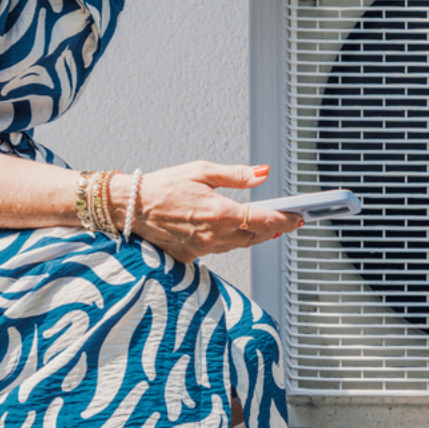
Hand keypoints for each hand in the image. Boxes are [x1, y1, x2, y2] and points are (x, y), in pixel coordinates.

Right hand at [130, 162, 303, 262]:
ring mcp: (203, 249)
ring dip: (256, 236)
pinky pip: (220, 251)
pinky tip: (236, 232)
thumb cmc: (163, 186)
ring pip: (240, 246)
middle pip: (256, 237)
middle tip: (289, 220)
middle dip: (275, 229)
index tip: (298, 217)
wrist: (130, 208)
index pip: (264, 221)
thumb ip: (237, 175)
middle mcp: (214, 235)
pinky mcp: (191, 256)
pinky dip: (232, 242)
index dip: (286, 220)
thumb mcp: (202, 170)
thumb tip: (263, 173)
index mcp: (220, 213)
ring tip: (268, 225)